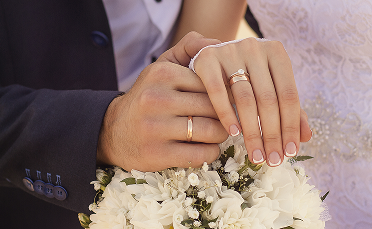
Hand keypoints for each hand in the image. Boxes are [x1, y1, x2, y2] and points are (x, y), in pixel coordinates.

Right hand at [97, 32, 228, 171]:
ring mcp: (155, 128)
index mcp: (162, 74)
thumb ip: (189, 48)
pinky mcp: (157, 154)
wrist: (112, 130)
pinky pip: (201, 155)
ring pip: (211, 131)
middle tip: (226, 119)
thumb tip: (218, 44)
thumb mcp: (162, 66)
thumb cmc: (148, 96)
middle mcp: (157, 99)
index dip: (224, 94)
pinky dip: (211, 153)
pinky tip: (206, 148)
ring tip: (217, 133)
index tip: (226, 101)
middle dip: (225, 115)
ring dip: (221, 135)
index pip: (211, 83)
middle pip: (214, 107)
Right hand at [192, 37, 311, 166]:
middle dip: (273, 134)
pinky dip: (226, 114)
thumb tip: (306, 137)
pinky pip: (218, 92)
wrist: (212, 54)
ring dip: (252, 132)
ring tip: (256, 155)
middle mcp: (254, 48)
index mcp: (276, 52)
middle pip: (268, 99)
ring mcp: (229, 51)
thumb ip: (287, 107)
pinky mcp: (207, 59)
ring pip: (245, 99)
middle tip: (273, 161)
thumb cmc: (245, 74)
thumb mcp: (269, 85)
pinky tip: (233, 134)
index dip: (291, 126)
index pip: (289, 95)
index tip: (290, 153)